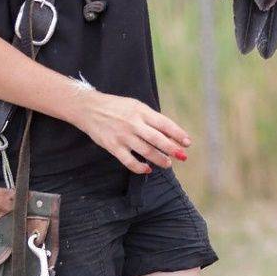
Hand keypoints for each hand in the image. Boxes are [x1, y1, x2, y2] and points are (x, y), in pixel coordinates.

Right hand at [67, 86, 191, 174]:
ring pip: (146, 151)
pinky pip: (129, 161)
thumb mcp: (135, 106)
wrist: (89, 108)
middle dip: (172, 149)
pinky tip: (147, 169)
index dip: (177, 134)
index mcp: (141, 111)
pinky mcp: (113, 146)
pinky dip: (140, 167)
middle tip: (182, 156)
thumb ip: (150, 118)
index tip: (187, 142)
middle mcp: (133, 123)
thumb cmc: (116, 107)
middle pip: (158, 139)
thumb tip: (168, 132)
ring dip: (159, 159)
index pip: (164, 124)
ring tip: (168, 164)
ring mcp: (123, 136)